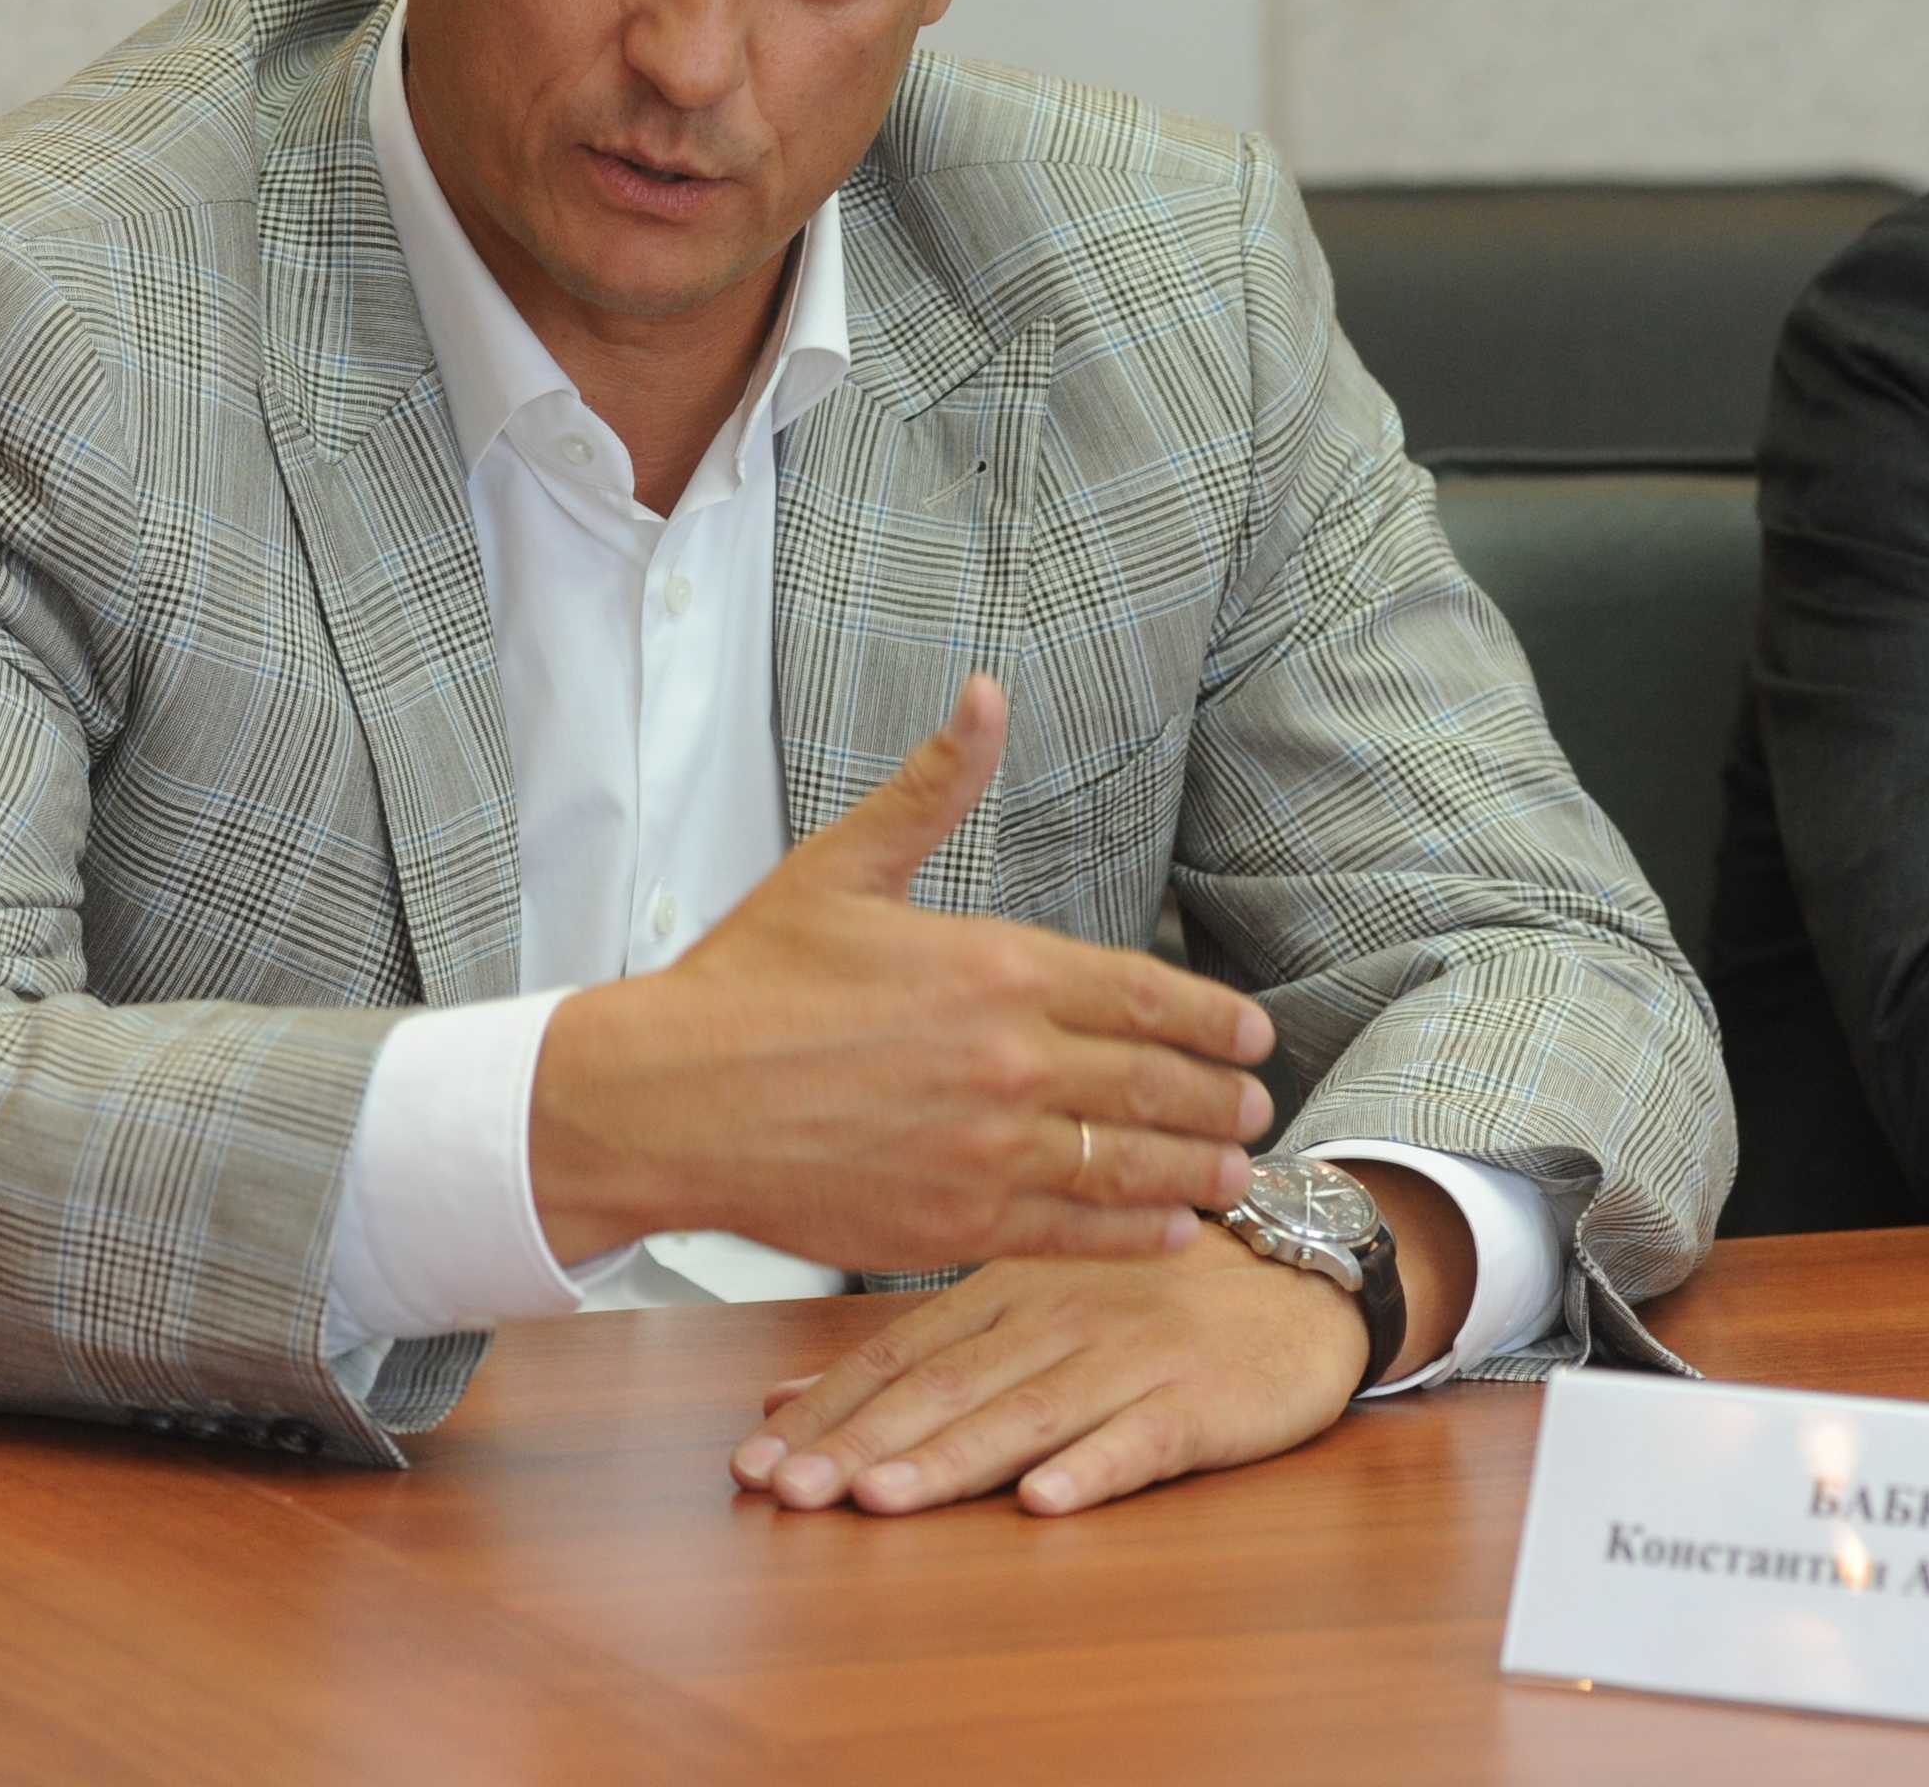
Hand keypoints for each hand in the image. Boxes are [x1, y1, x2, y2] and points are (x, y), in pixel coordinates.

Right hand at [527, 674, 1276, 1269]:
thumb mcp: (844, 865)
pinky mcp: (957, 1225)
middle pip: (1157, 1084)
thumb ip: (934, 788)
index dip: (1214, 1020)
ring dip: (1201, 1170)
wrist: (669, 1099)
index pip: (1145, 993)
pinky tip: (1171, 1231)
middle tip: (1259, 1109)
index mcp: (996, 966)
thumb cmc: (748, 982)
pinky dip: (1137, 1234)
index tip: (1255, 1036)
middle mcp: (1011, 1059)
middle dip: (1222, 1099)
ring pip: (1132, 1165)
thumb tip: (985, 693)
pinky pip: (1076, 1234)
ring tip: (1239, 1173)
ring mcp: (989, 1149)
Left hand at [730, 1228, 1367, 1517]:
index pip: (898, 1356)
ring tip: (882, 1500)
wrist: (1293, 1272)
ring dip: (951, 1459)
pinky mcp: (1200, 1398)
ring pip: (1028, 1412)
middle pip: (947, 1387)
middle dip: (862, 1443)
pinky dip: (1093, 1467)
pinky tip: (1047, 1501)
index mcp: (1004, 1292)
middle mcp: (1057, 1317)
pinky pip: (1141, 1438)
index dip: (825, 1411)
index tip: (754, 1462)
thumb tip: (780, 1402)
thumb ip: (910, 1353)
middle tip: (790, 1491)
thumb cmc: (1142, 1296)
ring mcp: (1129, 1356)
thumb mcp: (1018, 1301)